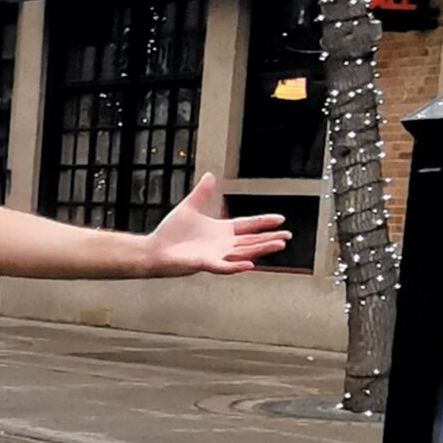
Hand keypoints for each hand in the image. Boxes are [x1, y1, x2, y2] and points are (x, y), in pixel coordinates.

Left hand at [144, 173, 289, 275]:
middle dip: (270, 238)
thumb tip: (209, 175)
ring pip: (244, 252)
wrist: (154, 249)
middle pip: (251, 240)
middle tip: (288, 235)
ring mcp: (216, 255)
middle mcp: (223, 244)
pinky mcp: (206, 264)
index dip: (263, 222)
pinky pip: (225, 267)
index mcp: (221, 230)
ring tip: (279, 244)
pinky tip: (250, 264)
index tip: (280, 218)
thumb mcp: (189, 207)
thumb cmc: (170, 232)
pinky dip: (237, 266)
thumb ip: (201, 193)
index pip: (247, 225)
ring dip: (261, 249)